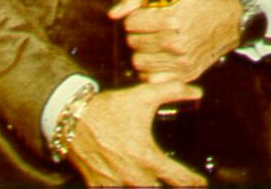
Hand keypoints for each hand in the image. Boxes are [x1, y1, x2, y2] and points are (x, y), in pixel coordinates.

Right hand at [68, 82, 206, 186]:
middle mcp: (134, 176)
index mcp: (148, 158)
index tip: (200, 181)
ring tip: (148, 178)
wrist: (71, 117)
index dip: (194, 181)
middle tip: (172, 178)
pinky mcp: (97, 185)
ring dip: (146, 185)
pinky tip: (122, 182)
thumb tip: (197, 91)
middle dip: (168, 184)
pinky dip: (119, 187)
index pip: (181, 179)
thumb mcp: (141, 96)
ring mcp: (115, 183)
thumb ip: (172, 91)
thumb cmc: (107, 108)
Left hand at [109, 0, 242, 82]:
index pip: (131, 23)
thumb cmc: (197, 1)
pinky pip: (152, 77)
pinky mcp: (186, 74)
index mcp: (172, 19)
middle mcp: (177, 42)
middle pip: (133, 42)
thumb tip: (113, 14)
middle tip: (149, 28)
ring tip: (154, 41)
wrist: (228, 20)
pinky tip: (158, 56)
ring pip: (138, 61)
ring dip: (142, 51)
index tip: (145, 15)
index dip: (135, 17)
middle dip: (136, 34)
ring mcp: (182, 61)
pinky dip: (150, 69)